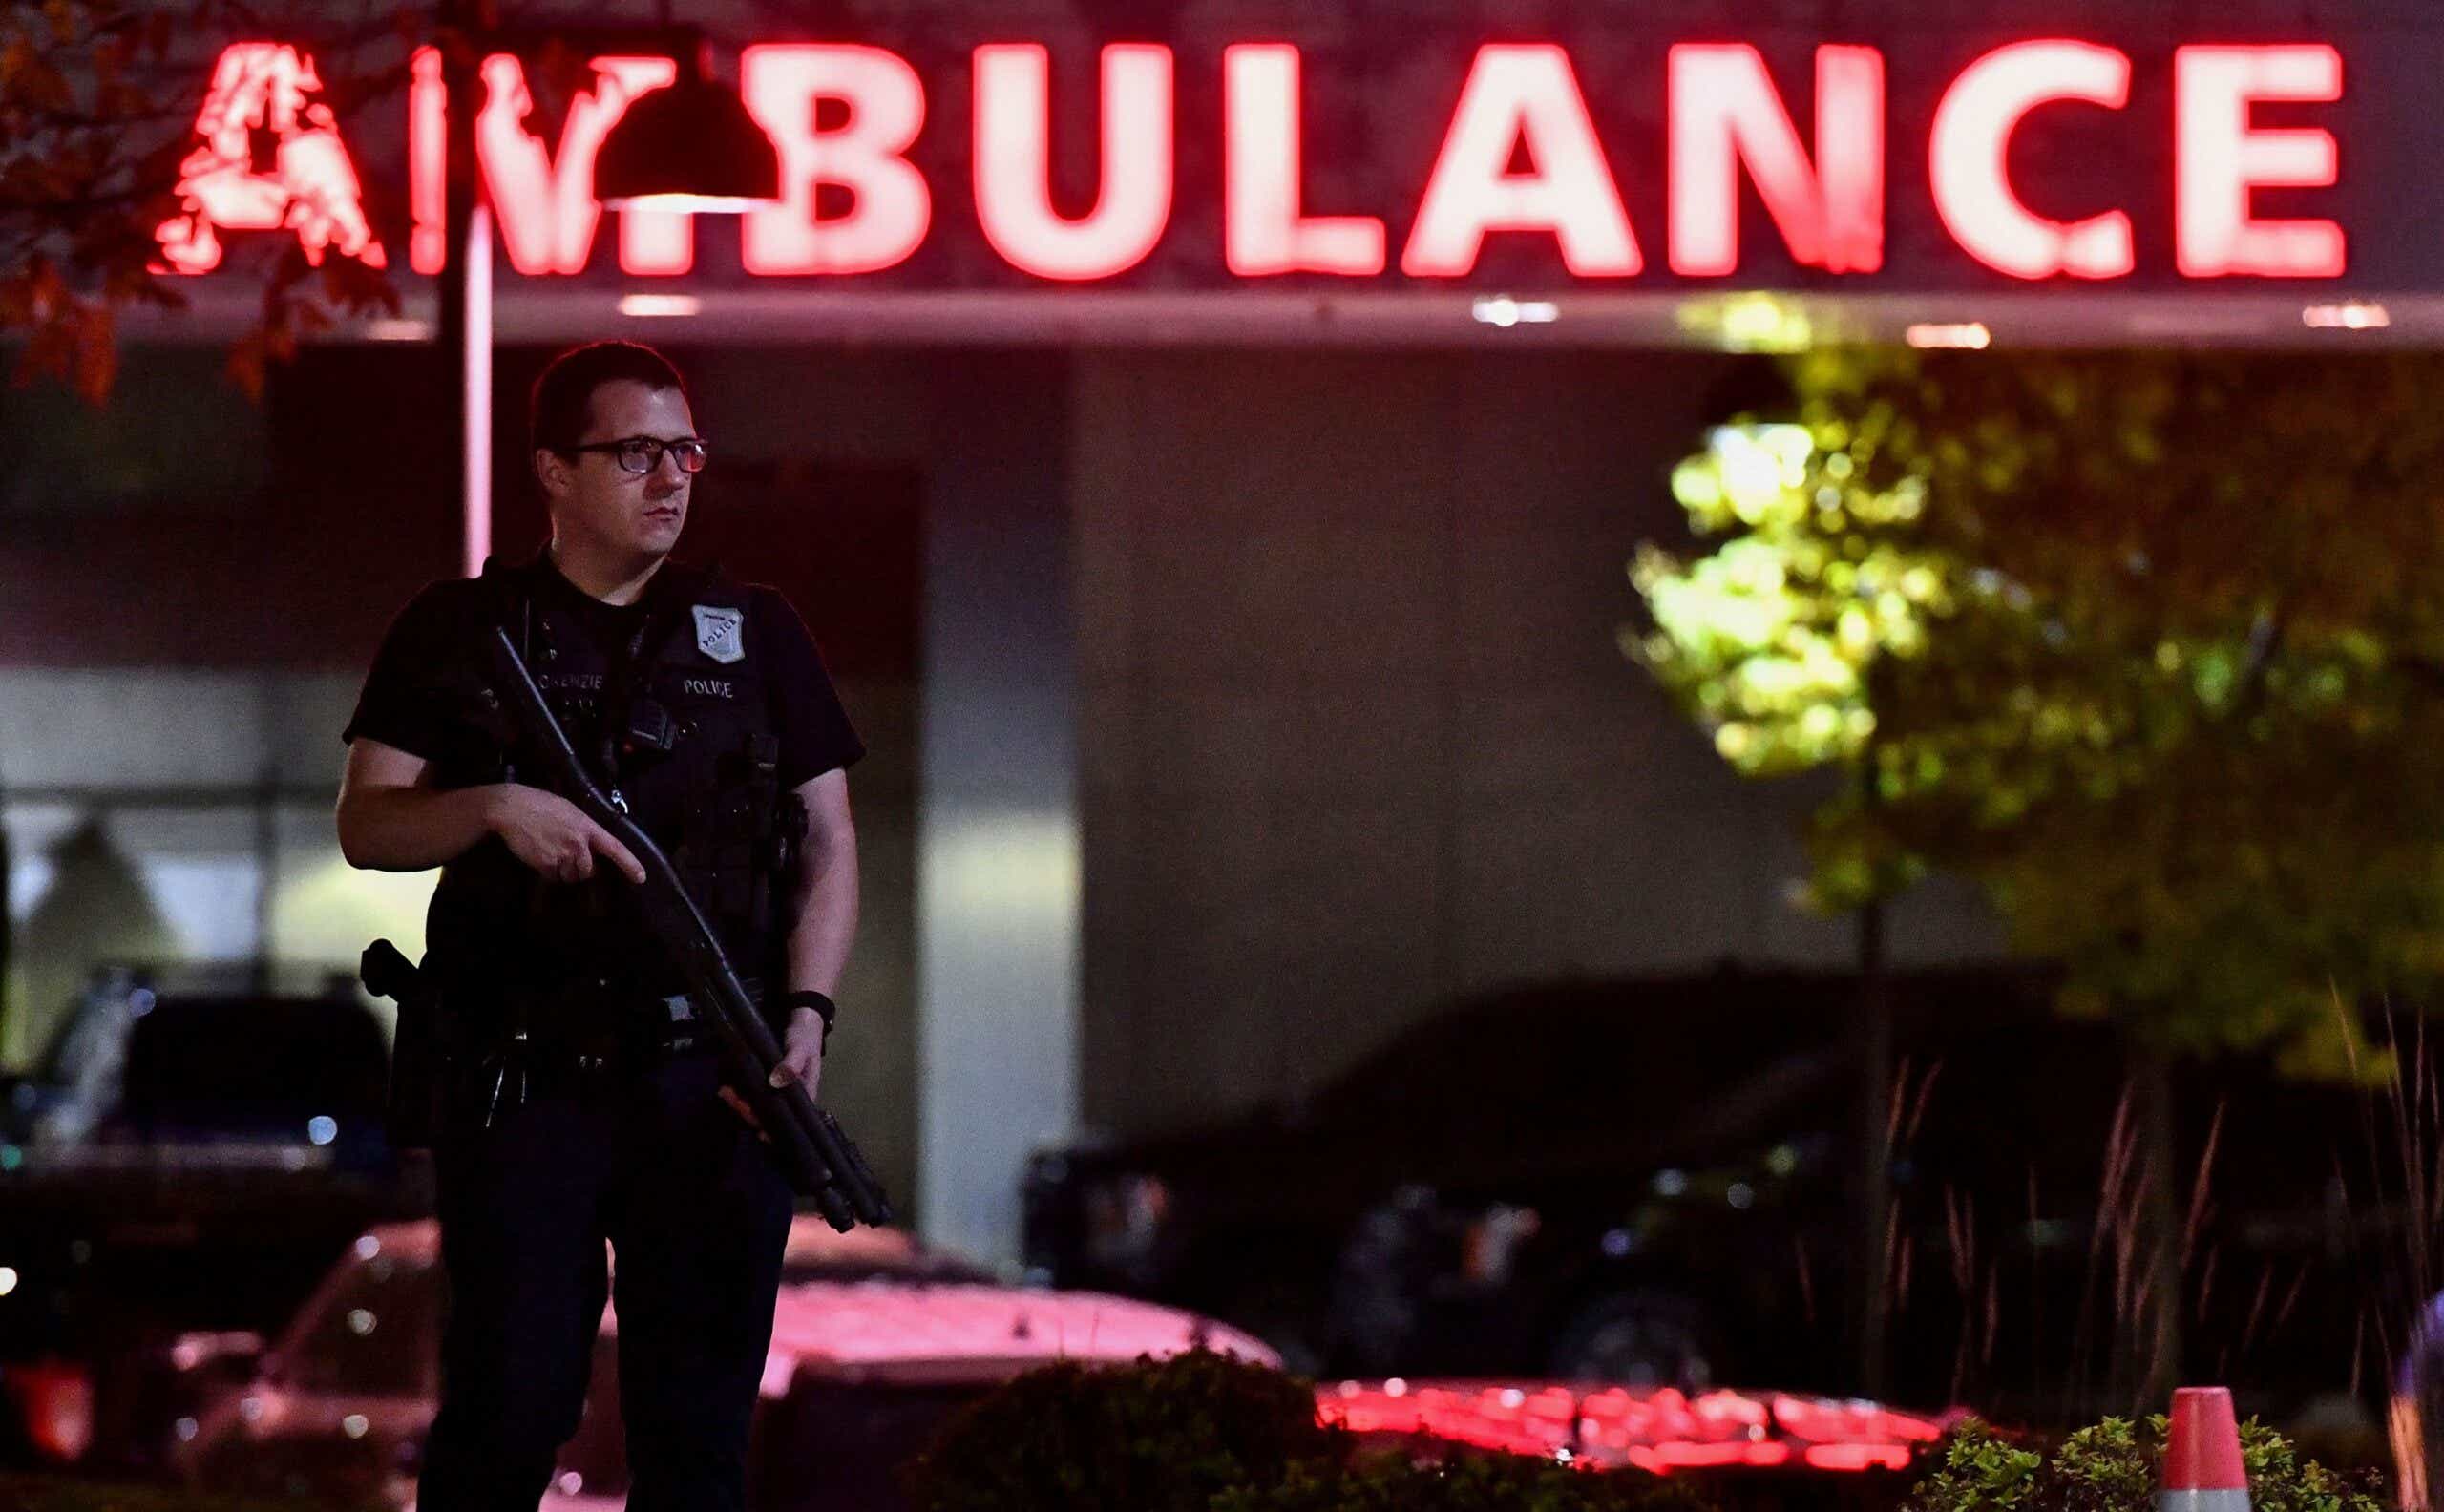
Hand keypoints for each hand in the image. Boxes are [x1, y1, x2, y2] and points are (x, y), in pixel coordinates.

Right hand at [485, 784, 645, 884]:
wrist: (511, 808)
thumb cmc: (539, 804)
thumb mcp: (569, 810)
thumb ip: (582, 827)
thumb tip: (589, 843)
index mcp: (588, 827)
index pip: (615, 848)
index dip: (630, 864)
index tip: (641, 877)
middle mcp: (579, 843)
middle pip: (589, 871)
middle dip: (581, 869)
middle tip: (566, 855)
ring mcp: (563, 855)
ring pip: (570, 876)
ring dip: (563, 871)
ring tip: (550, 851)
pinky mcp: (546, 864)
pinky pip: (553, 877)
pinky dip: (548, 872)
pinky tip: (540, 855)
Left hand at [716, 1008, 824, 1139]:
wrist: (800, 1022)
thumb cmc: (805, 1037)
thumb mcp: (801, 1047)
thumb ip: (792, 1063)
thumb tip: (777, 1082)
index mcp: (803, 1095)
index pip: (790, 1119)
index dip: (775, 1129)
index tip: (761, 1133)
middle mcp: (788, 1097)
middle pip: (769, 1115)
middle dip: (749, 1112)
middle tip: (733, 1100)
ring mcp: (775, 1091)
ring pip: (757, 1106)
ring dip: (740, 1103)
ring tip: (725, 1092)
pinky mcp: (764, 1082)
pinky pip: (750, 1093)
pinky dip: (738, 1092)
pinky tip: (726, 1087)